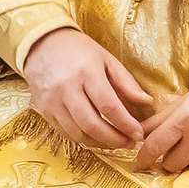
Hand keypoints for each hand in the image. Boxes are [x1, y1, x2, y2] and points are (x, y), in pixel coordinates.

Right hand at [25, 27, 153, 148]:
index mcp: (86, 72)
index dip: (126, 124)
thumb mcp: (107, 59)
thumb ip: (126, 82)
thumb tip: (147, 102)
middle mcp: (66, 88)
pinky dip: (83, 139)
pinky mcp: (43, 110)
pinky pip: (64, 132)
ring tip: (116, 142)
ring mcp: (52, 101)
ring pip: (77, 133)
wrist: (42, 44)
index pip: (109, 106)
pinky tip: (96, 137)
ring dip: (99, 143)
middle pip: (92, 124)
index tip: (139, 134)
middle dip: (114, 139)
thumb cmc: (79, 51)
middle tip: (129, 143)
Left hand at [134, 72, 188, 173]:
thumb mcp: (186, 100)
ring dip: (188, 159)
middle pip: (170, 164)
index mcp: (185, 119)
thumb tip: (138, 134)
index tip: (139, 161)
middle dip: (166, 161)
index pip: (154, 147)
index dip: (142, 157)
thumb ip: (160, 119)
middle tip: (170, 152)